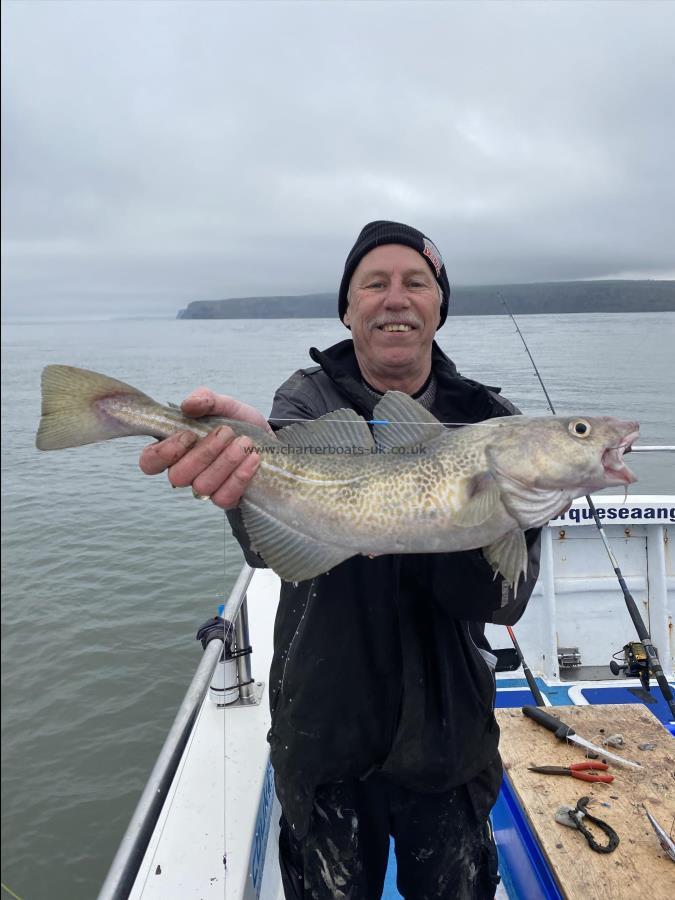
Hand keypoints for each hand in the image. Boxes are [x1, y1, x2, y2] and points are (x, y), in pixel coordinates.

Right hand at [138, 388, 271, 508]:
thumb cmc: (236, 423)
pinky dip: (240, 476)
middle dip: (203, 453)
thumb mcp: (223, 404)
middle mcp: (185, 472)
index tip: (189, 434)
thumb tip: (188, 405)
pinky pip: (225, 497)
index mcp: (174, 449)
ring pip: (203, 486)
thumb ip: (205, 399)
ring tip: (245, 443)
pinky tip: (253, 458)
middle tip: (226, 432)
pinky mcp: (225, 499)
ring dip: (225, 462)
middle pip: (177, 475)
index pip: (149, 461)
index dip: (163, 453)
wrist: (267, 439)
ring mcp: (205, 488)